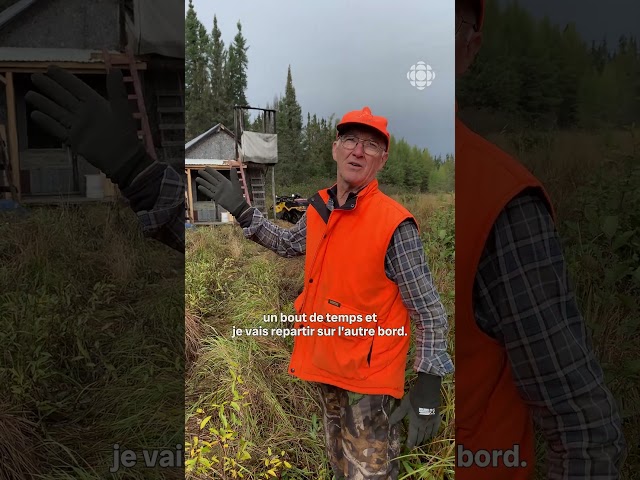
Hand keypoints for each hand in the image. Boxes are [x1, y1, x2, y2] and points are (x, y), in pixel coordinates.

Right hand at [25, 65, 150, 188]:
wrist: (123, 159)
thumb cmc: (125, 134)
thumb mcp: (121, 109)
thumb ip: (116, 90)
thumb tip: (115, 69)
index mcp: (95, 103)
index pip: (76, 87)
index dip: (64, 78)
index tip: (50, 67)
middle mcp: (84, 113)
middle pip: (63, 97)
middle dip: (49, 87)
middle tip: (34, 76)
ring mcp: (78, 126)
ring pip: (57, 112)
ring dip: (44, 103)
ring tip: (29, 95)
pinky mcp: (74, 140)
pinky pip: (58, 129)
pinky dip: (47, 123)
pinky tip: (35, 115)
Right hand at [195, 167, 249, 218]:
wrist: (237, 205)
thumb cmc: (238, 194)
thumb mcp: (236, 184)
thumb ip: (234, 176)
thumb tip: (233, 167)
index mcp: (225, 182)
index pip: (217, 175)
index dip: (211, 171)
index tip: (206, 167)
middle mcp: (220, 186)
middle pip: (211, 179)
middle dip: (205, 175)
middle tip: (199, 171)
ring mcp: (217, 191)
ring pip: (209, 185)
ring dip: (203, 182)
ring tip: (197, 178)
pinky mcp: (216, 197)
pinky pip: (209, 193)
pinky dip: (204, 190)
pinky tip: (199, 187)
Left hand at [389, 373, 441, 448]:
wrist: (428, 391)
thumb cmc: (414, 398)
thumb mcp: (404, 406)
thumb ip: (398, 415)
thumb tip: (389, 422)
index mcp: (415, 423)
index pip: (412, 437)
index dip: (410, 443)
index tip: (409, 448)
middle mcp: (424, 425)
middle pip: (421, 436)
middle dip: (417, 441)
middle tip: (414, 445)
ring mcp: (431, 422)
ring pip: (428, 434)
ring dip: (424, 438)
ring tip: (422, 441)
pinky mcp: (437, 417)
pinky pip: (436, 428)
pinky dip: (433, 433)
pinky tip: (432, 434)